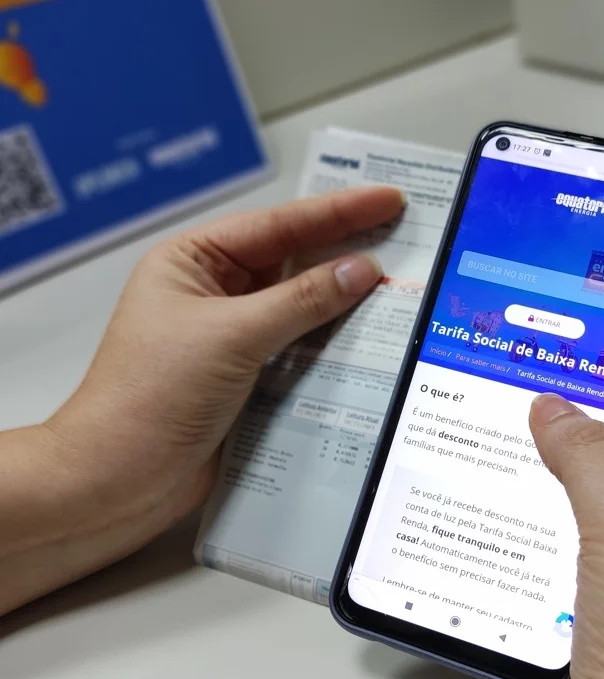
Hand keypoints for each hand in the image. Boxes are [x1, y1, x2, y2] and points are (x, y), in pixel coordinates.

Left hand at [48, 186, 403, 543]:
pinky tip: (370, 338)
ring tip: (399, 285)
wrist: (124, 477)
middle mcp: (215, 293)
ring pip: (301, 307)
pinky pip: (301, 349)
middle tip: (404, 234)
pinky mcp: (249, 378)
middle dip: (346, 249)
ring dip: (344, 301)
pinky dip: (333, 344)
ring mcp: (233, 337)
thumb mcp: (233, 335)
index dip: (338, 212)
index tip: (388, 200)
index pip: (278, 226)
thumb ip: (302, 301)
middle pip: (293, 261)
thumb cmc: (154, 394)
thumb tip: (362, 271)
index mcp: (194, 262)